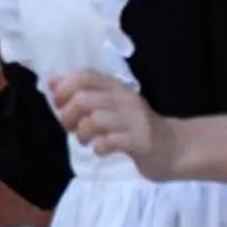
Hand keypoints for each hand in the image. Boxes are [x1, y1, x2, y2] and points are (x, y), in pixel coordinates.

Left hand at [47, 70, 182, 178]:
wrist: (176, 148)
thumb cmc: (135, 127)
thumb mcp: (112, 106)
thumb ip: (85, 95)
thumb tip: (50, 83)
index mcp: (116, 88)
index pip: (84, 76)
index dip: (64, 87)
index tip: (58, 102)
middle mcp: (125, 100)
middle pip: (83, 99)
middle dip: (68, 114)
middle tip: (71, 127)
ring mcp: (135, 120)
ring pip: (95, 120)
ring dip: (82, 132)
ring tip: (85, 140)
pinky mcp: (141, 141)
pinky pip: (110, 142)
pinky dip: (98, 147)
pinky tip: (100, 150)